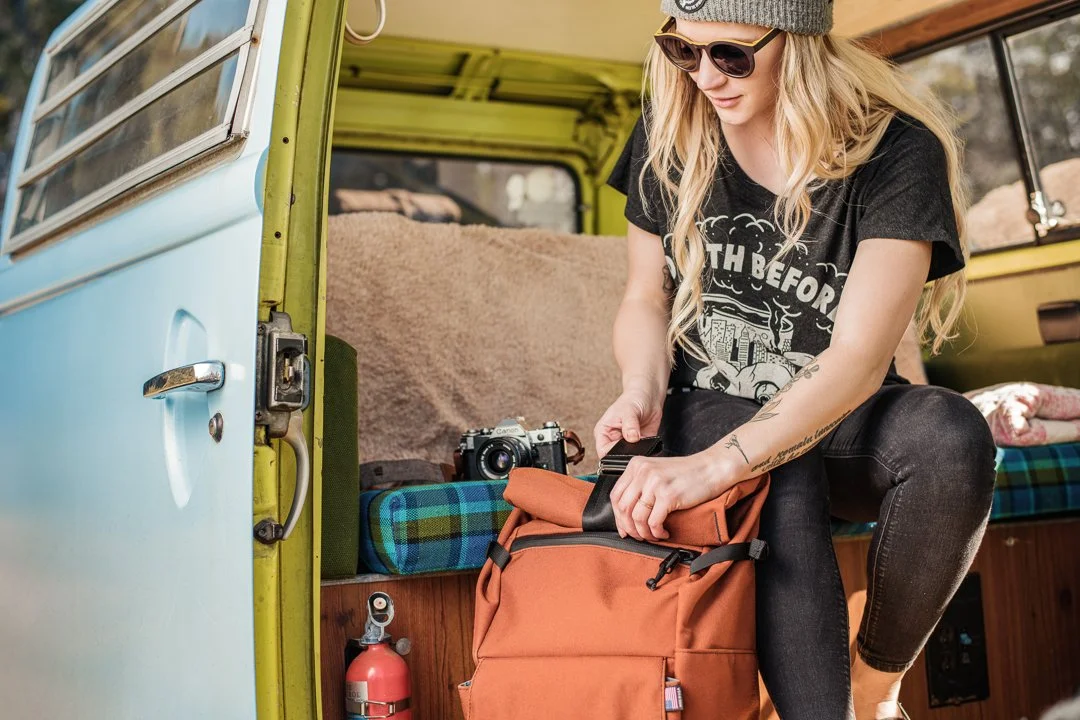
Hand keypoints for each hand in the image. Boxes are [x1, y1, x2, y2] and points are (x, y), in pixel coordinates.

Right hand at [594, 388, 663, 457]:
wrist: (648, 397)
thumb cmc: (633, 399)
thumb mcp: (629, 410)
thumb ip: (629, 425)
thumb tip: (632, 438)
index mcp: (603, 432)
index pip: (602, 451)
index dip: (611, 454)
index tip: (624, 449)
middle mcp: (613, 440)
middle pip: (616, 456)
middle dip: (626, 454)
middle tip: (636, 445)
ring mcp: (627, 443)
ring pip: (630, 457)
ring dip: (637, 453)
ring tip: (643, 440)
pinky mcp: (640, 445)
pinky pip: (642, 454)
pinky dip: (647, 452)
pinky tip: (650, 442)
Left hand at [609, 451, 738, 541]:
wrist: (711, 468)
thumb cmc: (687, 473)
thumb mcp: (656, 472)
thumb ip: (640, 486)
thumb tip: (626, 515)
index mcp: (636, 465)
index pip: (615, 495)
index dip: (617, 516)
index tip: (624, 528)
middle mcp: (642, 472)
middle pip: (623, 508)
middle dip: (629, 528)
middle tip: (638, 536)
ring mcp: (655, 483)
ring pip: (636, 518)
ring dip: (643, 533)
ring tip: (652, 535)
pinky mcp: (668, 495)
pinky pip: (653, 522)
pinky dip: (656, 532)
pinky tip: (663, 533)